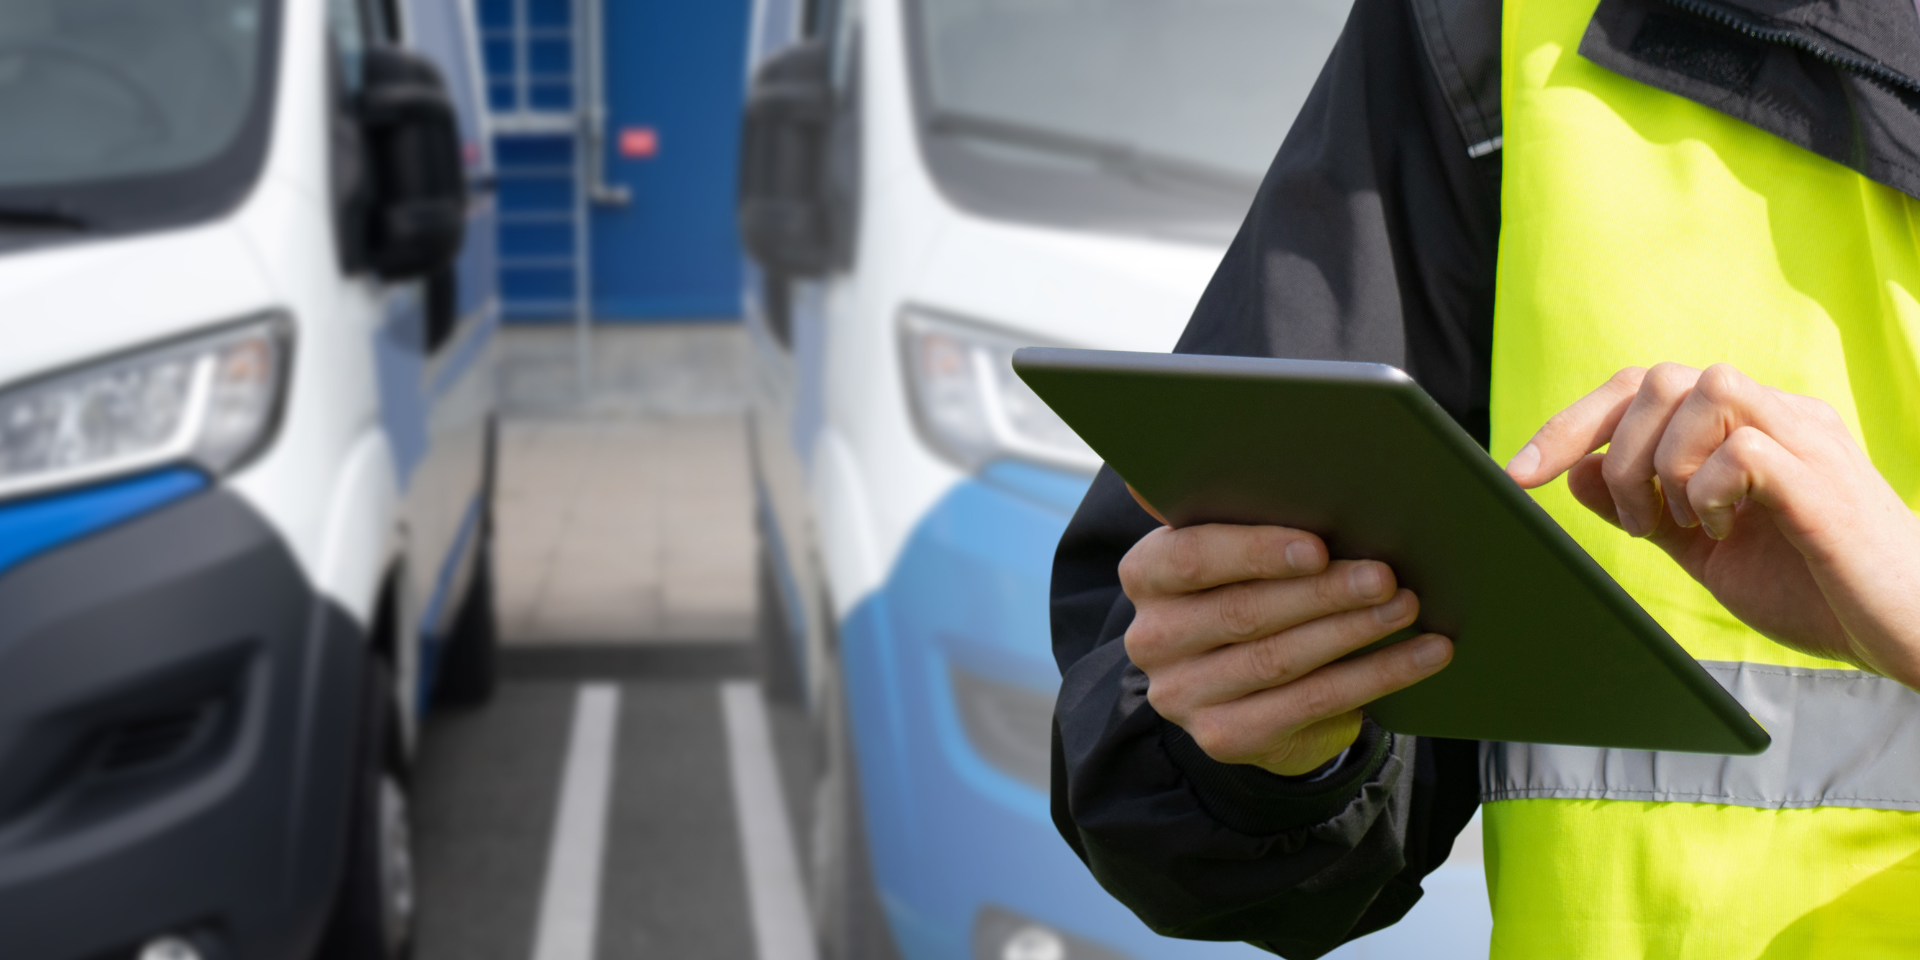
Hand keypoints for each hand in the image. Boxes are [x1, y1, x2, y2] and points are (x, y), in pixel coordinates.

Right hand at [1119, 488, 1453, 775]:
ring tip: (1406, 607)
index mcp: (1146, 575)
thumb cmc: (1251, 590)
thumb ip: (1248, 518)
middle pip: (1243, 613)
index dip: (1255, 552)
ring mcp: (1183, 695)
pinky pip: (1311, 704)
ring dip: (1354, 632)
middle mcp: (1152, 638)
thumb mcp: (1236, 554)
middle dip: (1322, 593)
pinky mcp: (1223, 737)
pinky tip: (1423, 655)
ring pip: (1280, 661)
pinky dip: (1377, 676)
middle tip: (1385, 576)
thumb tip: (1317, 478)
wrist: (1242, 687)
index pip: (1190, 559)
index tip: (1318, 546)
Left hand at [1506, 363, 1919, 686]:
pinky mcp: (1824, 482)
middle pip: (1662, 376)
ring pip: (1704, 390)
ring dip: (1662, 463)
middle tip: (1635, 521)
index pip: (1644, 387)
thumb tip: (1577, 470)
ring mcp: (1806, 440)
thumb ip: (1646, 506)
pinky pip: (1744, 448)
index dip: (1571, 423)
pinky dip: (1709, 487)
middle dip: (1616, 449)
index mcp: (1745, 426)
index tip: (1517, 474)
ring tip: (1681, 523)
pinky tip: (1724, 529)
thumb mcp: (1704, 548)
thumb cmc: (1815, 587)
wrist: (1907, 631)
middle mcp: (1777, 416)